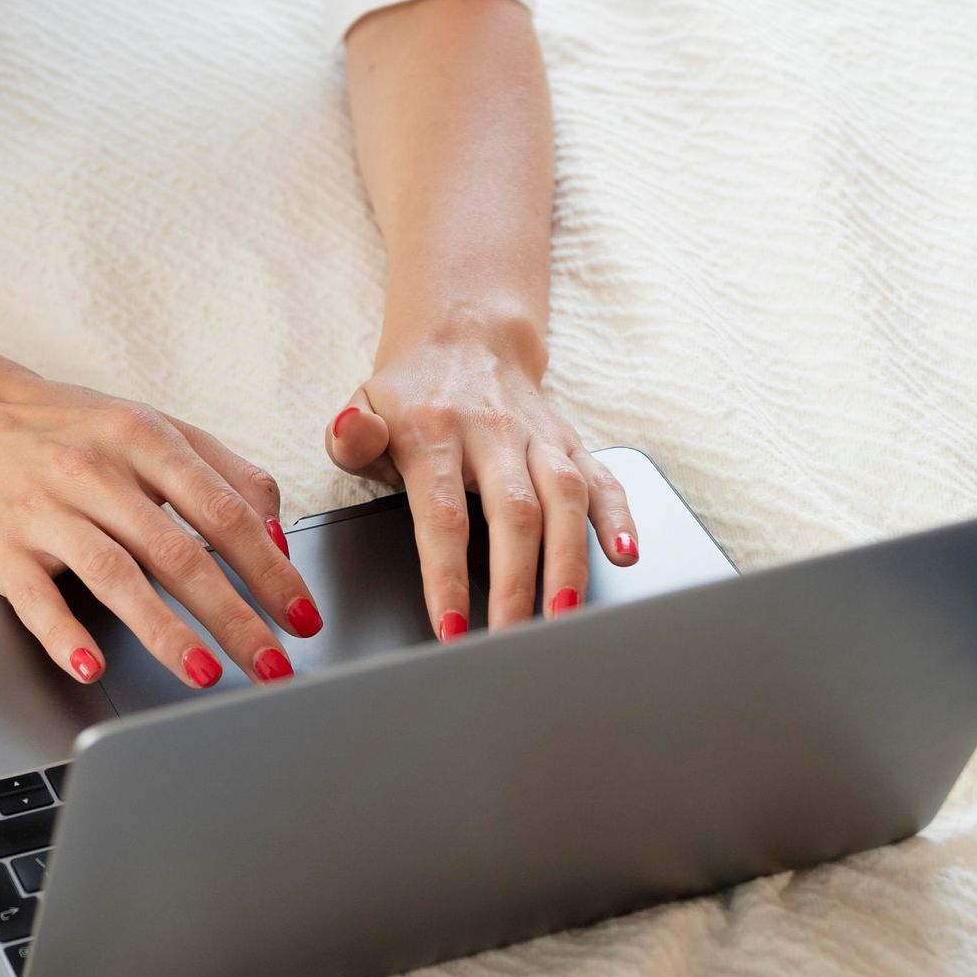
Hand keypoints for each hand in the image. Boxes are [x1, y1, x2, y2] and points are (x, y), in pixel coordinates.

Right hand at [0, 354, 321, 686]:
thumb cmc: (74, 430)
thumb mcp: (155, 427)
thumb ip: (225, 472)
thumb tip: (277, 536)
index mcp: (145, 439)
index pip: (223, 512)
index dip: (269, 568)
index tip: (301, 614)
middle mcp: (98, 473)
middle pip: (178, 552)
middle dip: (234, 615)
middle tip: (273, 663)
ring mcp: (47, 511)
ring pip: (114, 576)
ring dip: (163, 630)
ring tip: (203, 673)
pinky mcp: (3, 548)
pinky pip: (35, 598)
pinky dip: (63, 635)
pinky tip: (92, 666)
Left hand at [326, 330, 638, 635]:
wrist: (464, 336)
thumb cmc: (410, 394)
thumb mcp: (363, 405)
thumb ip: (350, 435)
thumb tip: (351, 432)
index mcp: (435, 431)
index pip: (443, 514)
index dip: (447, 575)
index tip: (450, 627)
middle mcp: (494, 432)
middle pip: (514, 513)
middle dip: (517, 584)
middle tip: (513, 640)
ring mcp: (538, 437)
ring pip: (564, 498)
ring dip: (569, 561)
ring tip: (565, 616)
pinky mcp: (571, 442)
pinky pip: (603, 479)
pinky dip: (620, 516)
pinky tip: (626, 555)